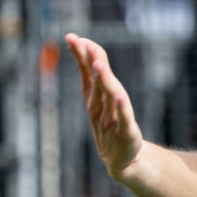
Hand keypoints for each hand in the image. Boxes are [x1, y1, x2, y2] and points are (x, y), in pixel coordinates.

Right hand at [66, 33, 143, 180]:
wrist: (123, 159)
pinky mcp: (125, 131)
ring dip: (103, 79)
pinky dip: (120, 106)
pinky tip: (118, 96)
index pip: (87, 72)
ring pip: (108, 95)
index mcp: (95, 98)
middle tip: (80, 42)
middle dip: (89, 61)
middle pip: (95, 80)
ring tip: (97, 63)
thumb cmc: (112, 127)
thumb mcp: (104, 102)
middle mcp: (100, 106)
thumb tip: (91, 54)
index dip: (81, 55)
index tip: (72, 37)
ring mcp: (111, 118)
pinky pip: (123, 116)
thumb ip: (98, 79)